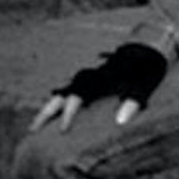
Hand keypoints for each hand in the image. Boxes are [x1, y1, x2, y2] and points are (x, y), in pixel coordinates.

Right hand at [30, 44, 166, 131]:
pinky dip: (60, 104)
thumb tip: (120, 121)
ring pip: (60, 93)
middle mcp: (86, 78)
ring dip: (49, 109)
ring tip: (37, 126)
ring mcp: (86, 78)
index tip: (62, 130)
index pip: (74, 98)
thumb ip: (133, 102)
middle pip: (58, 96)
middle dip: (45, 113)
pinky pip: (69, 92)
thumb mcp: (144, 84)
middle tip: (32, 130)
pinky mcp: (90, 81)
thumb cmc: (146, 67)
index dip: (67, 115)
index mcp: (96, 78)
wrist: (146, 47)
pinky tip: (57, 118)